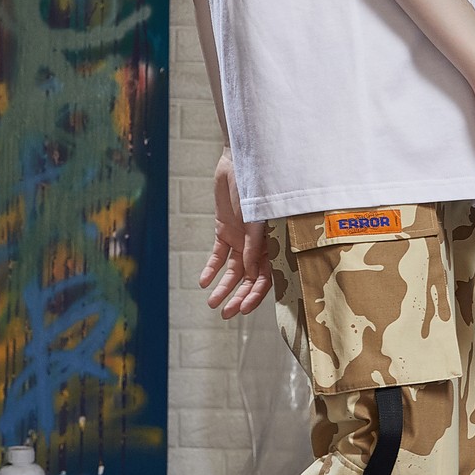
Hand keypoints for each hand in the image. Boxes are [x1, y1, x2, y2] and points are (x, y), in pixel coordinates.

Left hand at [199, 149, 271, 316]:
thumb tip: (249, 273)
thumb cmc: (256, 186)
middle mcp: (256, 246)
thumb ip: (254, 246)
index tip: (242, 309)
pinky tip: (204, 282)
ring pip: (232, 271)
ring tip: (212, 303)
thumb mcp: (256, 219)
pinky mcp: (224, 230)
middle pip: (248, 279)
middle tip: (225, 314)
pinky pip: (217, 255)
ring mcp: (240, 239)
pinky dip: (211, 268)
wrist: (239, 160)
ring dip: (223, 287)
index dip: (255, 295)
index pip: (265, 278)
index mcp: (271, 245)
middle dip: (237, 297)